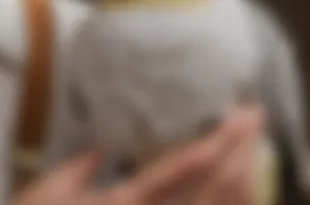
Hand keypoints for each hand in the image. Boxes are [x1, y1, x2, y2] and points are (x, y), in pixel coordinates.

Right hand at [10, 107, 262, 204]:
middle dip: (239, 149)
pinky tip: (238, 181)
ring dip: (241, 173)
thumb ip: (83, 163)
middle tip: (256, 115)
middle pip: (211, 185)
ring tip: (254, 142)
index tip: (234, 113)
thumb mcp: (53, 190)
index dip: (215, 139)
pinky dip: (229, 201)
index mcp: (124, 201)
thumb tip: (107, 141)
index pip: (183, 165)